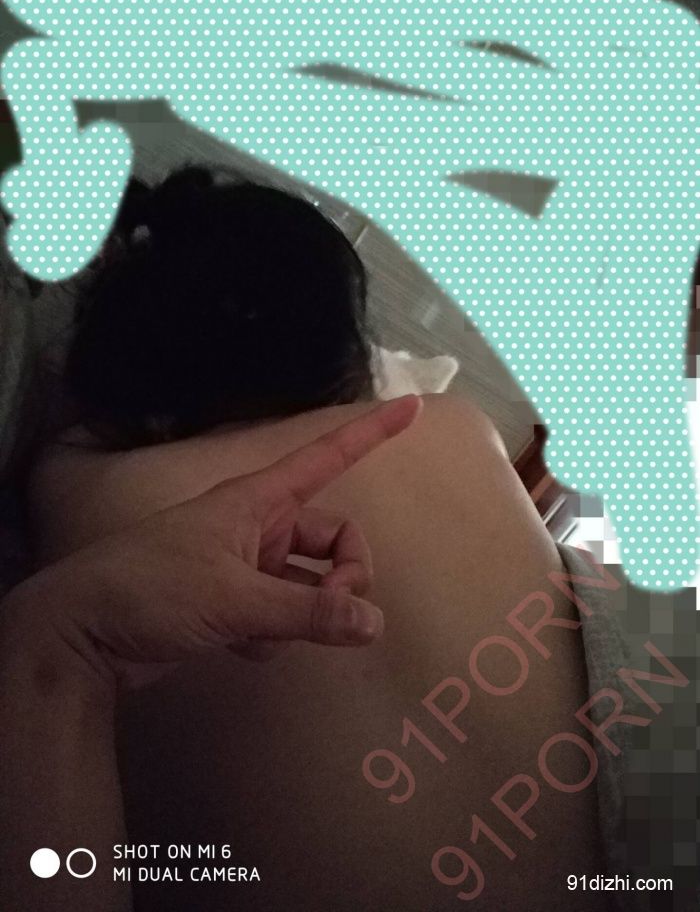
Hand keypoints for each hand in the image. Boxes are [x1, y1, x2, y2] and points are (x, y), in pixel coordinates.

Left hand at [9, 396, 421, 688]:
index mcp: (259, 500)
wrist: (82, 635)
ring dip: (308, 613)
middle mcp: (259, 527)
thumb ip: (309, 611)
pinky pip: (283, 613)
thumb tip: (376, 624)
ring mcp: (246, 566)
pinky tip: (242, 648)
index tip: (413, 406)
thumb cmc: (152, 590)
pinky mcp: (233, 603)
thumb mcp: (235, 599)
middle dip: (346, 577)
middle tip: (337, 614)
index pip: (327, 456)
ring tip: (268, 634)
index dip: (371, 431)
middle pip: (334, 540)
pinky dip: (276, 634)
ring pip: (311, 583)